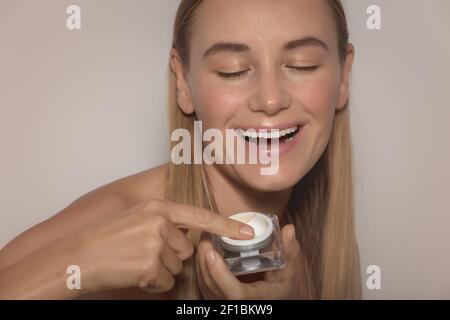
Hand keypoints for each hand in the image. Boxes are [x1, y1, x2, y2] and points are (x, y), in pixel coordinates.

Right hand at [70, 199, 254, 293]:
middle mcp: (160, 222)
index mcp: (158, 207)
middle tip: (144, 253)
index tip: (249, 232)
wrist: (78, 256)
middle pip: (186, 249)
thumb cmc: (106, 238)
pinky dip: (152, 283)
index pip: (200, 216)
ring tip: (136, 262)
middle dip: (171, 256)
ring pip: (176, 267)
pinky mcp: (150, 267)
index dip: (227, 225)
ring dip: (160, 270)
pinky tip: (134, 273)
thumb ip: (164, 221)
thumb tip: (187, 237)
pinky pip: (165, 282)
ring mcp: (155, 244)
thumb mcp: (137, 217)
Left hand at [196, 224, 312, 298]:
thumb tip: (289, 229)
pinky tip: (204, 249)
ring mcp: (224, 304)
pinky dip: (201, 267)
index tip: (212, 252)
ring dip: (200, 261)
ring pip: (205, 286)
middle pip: (212, 287)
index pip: (235, 294)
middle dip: (204, 260)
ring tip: (204, 237)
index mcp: (257, 299)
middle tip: (206, 234)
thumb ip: (290, 251)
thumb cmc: (281, 287)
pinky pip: (203, 285)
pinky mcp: (216, 299)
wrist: (272, 298)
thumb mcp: (289, 271)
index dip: (220, 275)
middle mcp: (237, 306)